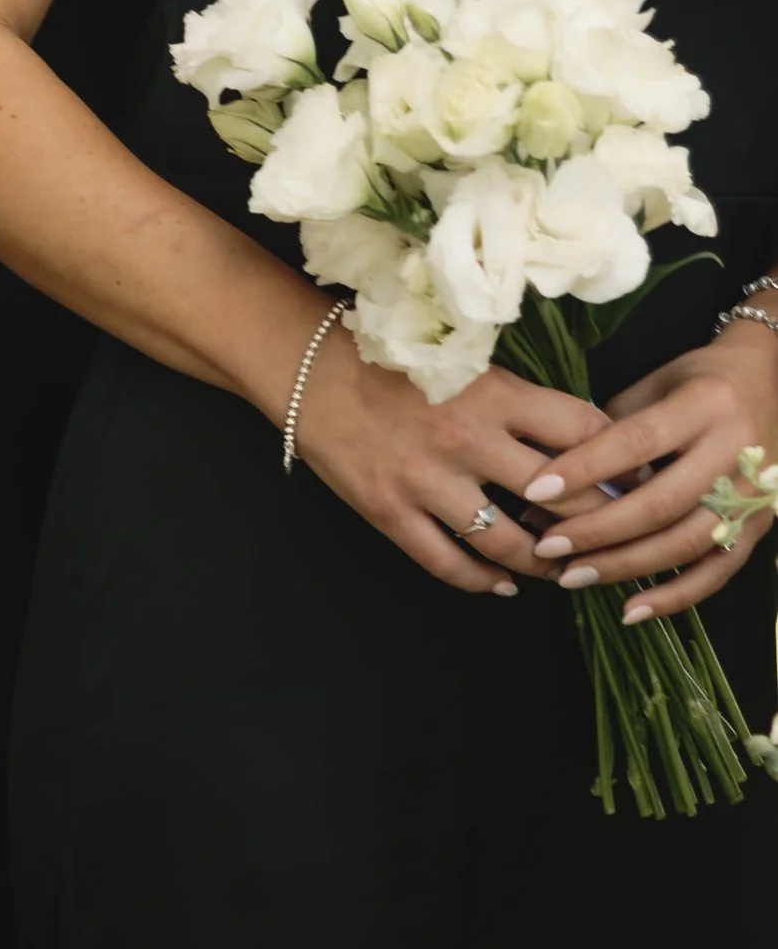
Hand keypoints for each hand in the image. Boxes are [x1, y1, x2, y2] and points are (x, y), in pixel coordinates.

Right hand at [294, 334, 603, 594]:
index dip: (619, 459)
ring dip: (541, 562)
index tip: (638, 477)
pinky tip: (502, 586)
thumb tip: (578, 443)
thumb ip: (518, 403)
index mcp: (495, 394)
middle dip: (595, 522)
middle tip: (614, 538)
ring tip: (561, 570)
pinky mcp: (391, 511)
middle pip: (559, 494)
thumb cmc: (394, 362)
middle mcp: (469, 439)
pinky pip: (446, 562)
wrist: (310, 371)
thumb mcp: (467, 366)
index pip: (583, 430)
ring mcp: (428, 481)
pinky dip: (481, 581)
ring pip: (506, 541)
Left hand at [516, 330, 777, 624]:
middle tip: (546, 546)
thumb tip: (551, 480)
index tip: (535, 490)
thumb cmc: (701, 380)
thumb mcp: (656, 384)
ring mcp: (755, 492)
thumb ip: (610, 428)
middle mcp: (737, 449)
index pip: (637, 441)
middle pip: (661, 503)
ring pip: (686, 543)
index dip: (584, 468)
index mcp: (707, 403)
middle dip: (597, 530)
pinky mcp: (761, 523)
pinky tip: (630, 610)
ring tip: (572, 576)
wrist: (774, 379)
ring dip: (624, 567)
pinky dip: (674, 596)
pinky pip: (717, 571)